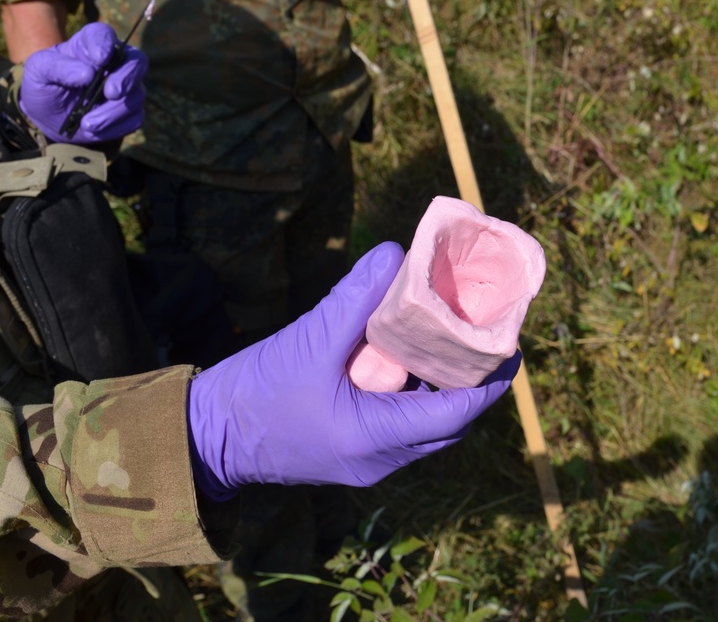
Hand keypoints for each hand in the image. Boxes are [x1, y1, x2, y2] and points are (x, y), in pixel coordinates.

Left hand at [19, 22, 147, 144]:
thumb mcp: (39, 72)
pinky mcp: (131, 112)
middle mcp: (116, 63)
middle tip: (111, 93)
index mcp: (91, 44)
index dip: (105, 45)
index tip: (99, 60)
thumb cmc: (46, 85)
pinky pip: (134, 119)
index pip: (104, 35)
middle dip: (126, 78)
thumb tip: (87, 73)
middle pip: (137, 61)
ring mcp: (127, 87)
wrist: (51, 117)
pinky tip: (94, 130)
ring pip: (137, 95)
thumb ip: (56, 66)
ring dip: (112, 112)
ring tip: (87, 124)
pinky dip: (114, 127)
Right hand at [187, 242, 519, 500]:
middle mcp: (379, 461)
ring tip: (454, 342)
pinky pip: (403, 428)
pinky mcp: (354, 455)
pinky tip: (411, 359)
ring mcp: (367, 463)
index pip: (456, 414)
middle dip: (473, 383)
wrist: (206, 436)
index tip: (511, 346)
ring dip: (444, 389)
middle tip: (484, 337)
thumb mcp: (308, 339)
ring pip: (427, 427)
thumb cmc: (253, 393)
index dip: (490, 381)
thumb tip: (396, 254)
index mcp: (374, 439)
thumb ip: (355, 299)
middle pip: (449, 424)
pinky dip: (416, 397)